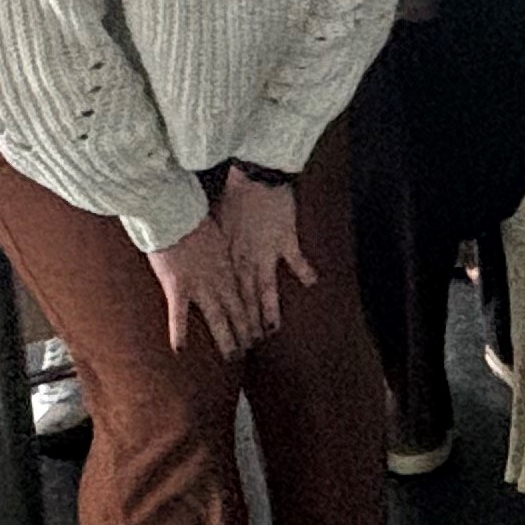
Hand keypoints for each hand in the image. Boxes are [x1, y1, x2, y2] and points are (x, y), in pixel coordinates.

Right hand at [145, 216, 256, 359]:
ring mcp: (201, 284)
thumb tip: (229, 256)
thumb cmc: (198, 216)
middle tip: (251, 349)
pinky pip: (178, 314)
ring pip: (217, 318)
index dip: (255, 313)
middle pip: (238, 310)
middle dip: (246, 331)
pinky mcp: (178, 285)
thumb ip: (225, 249)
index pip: (247, 295)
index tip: (261, 327)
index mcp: (231, 265)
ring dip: (226, 338)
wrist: (177, 210)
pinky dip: (179, 332)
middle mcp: (220, 279)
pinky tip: (180, 349)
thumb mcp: (220, 232)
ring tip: (233, 356)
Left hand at [210, 171, 313, 339]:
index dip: (228, 315)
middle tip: (249, 345)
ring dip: (269, 311)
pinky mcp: (286, 240)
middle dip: (247, 323)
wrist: (253, 179)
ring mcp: (266, 252)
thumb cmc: (233, 197)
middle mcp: (245, 260)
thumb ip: (218, 244)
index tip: (229, 333)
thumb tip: (211, 256)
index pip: (228, 293)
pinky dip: (304, 272)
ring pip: (266, 289)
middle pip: (246, 298)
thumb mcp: (218, 223)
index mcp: (229, 257)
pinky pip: (296, 260)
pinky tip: (313, 284)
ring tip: (272, 331)